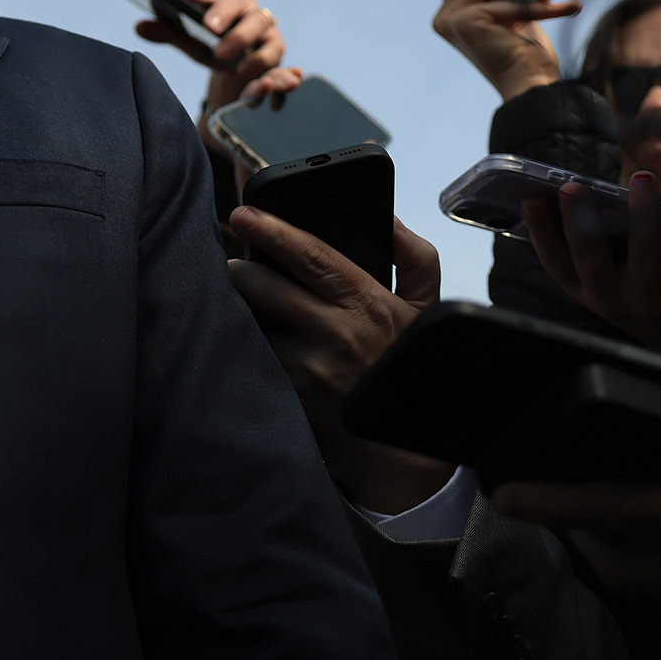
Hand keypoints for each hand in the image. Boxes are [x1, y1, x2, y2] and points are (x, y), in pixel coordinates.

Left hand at [133, 0, 300, 111]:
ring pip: (260, 23)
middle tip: (207, 28)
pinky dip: (265, 63)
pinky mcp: (275, 48)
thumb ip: (165, 31)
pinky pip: (275, 53)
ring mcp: (263, 26)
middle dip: (224, 11)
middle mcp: (244, 5)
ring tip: (221, 56)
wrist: (233, 70)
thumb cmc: (207, 44)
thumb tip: (139, 25)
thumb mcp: (186, 39)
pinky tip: (248, 74)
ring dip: (242, 38)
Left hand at [227, 209, 452, 512]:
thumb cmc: (406, 366)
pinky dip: (245, 340)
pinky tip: (243, 335)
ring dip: (240, 307)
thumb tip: (390, 220)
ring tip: (240, 299)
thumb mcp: (425, 311)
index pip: (312, 255)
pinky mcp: (287, 394)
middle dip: (240, 268)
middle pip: (265, 285)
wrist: (403, 447)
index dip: (273, 229)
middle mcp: (336, 334)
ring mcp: (308, 368)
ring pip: (252, 321)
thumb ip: (415, 258)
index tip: (244, 212)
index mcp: (369, 304)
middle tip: (234, 262)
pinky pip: (254, 355)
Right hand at [522, 173, 660, 352]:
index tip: (530, 199)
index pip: (555, 262)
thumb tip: (586, 193)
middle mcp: (613, 298)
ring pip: (645, 253)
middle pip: (591, 258)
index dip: (540, 231)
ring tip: (642, 178)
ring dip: (642, 212)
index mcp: (586, 289)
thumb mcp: (610, 277)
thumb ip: (597, 245)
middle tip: (572, 187)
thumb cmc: (641, 289)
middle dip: (579, 221)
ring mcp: (652, 299)